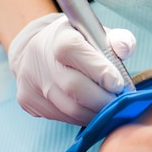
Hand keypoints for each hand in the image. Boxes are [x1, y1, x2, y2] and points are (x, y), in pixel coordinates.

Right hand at [8, 13, 135, 125]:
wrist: (37, 50)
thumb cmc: (78, 42)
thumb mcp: (98, 34)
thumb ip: (118, 39)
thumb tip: (124, 48)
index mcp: (59, 36)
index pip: (75, 51)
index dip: (99, 70)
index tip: (118, 83)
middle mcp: (40, 58)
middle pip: (73, 87)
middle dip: (102, 99)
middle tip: (119, 101)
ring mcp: (31, 81)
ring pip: (69, 108)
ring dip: (94, 113)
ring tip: (109, 108)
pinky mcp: (27, 101)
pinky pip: (61, 117)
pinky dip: (81, 117)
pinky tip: (91, 110)